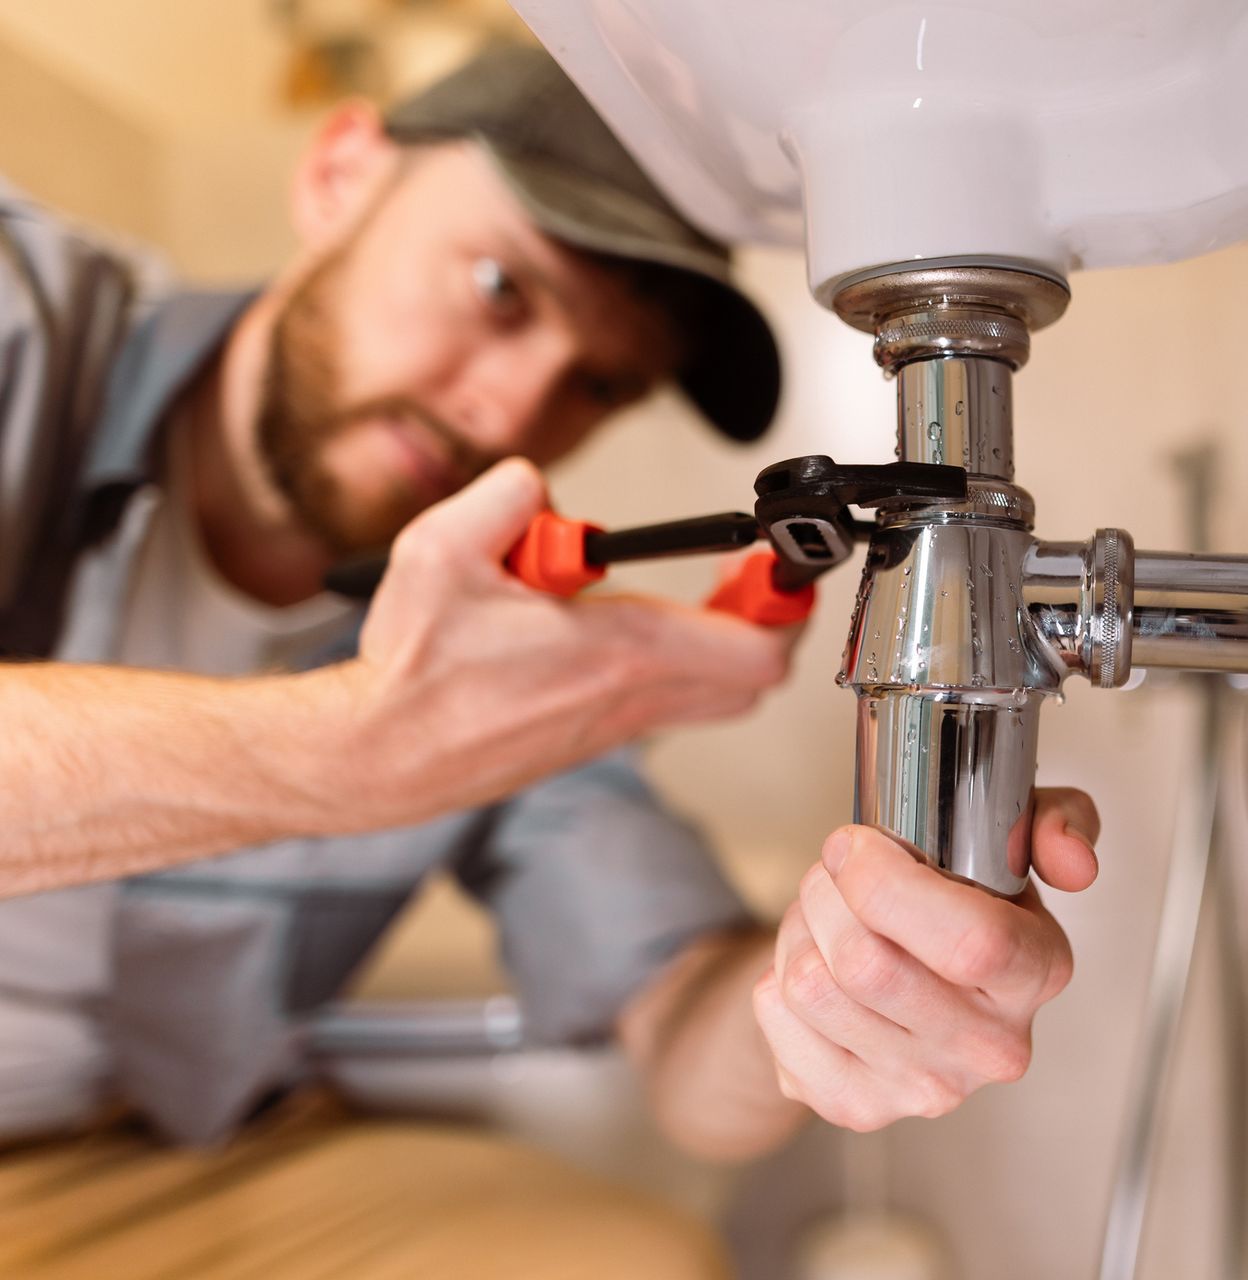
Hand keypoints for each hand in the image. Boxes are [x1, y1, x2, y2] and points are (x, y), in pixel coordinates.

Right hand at [340, 458, 794, 828]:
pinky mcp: (594, 740)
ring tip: (694, 596)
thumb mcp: (442, 548)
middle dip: (764, 623)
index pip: (756, 648)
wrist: (376, 755)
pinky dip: (673, 665)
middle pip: (754, 678)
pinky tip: (622, 627)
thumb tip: (541, 487)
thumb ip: (507, 495)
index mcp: (617, 652)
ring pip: (715, 696)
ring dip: (720, 644)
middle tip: (741, 579)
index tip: (777, 568)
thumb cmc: (410, 670)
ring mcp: (617, 727)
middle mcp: (630, 698)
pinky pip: (669, 704)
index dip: (785, 606)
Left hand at [754, 788, 1099, 1130]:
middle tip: (831, 871)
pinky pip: (779, 1018)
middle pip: (871, 965)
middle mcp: (991, 1044)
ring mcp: (924, 1086)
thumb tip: (1075, 863)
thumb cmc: (957, 908)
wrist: (902, 985)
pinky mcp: (858, 1106)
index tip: (856, 846)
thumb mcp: (1012, 843)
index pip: (971, 941)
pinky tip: (813, 966)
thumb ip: (1056, 824)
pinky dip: (776, 975)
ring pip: (814, 988)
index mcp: (1037, 972)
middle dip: (827, 893)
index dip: (890, 884)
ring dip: (799, 930)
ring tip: (823, 917)